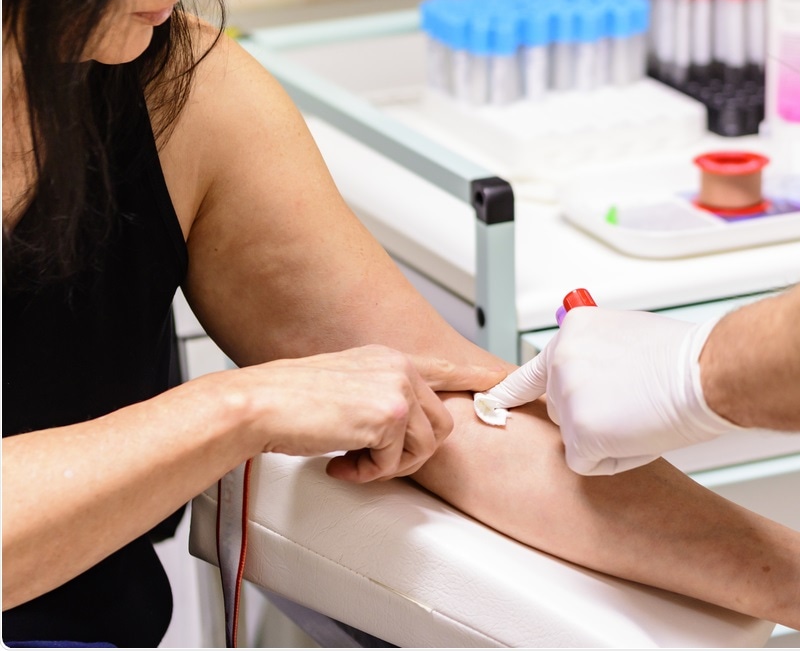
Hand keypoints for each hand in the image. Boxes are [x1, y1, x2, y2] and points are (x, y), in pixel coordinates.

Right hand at [233, 344, 500, 481]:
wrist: (260, 404)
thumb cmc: (289, 401)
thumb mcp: (345, 388)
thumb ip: (380, 400)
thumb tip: (400, 432)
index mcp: (389, 358)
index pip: (447, 367)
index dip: (479, 378)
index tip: (508, 379)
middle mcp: (399, 367)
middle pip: (440, 424)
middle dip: (410, 453)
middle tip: (371, 460)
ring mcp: (397, 388)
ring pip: (423, 447)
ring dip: (388, 465)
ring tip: (352, 460)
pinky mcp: (389, 414)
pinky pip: (396, 462)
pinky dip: (368, 472)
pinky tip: (340, 461)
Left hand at [486, 308, 742, 475]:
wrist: (706, 372)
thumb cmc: (683, 357)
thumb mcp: (625, 336)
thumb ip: (594, 356)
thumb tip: (592, 376)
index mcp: (571, 333)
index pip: (529, 372)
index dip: (511, 394)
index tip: (490, 405)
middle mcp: (560, 362)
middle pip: (558, 409)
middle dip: (589, 415)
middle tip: (631, 404)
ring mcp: (566, 397)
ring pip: (574, 438)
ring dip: (604, 437)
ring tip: (641, 414)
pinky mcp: (580, 432)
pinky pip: (586, 463)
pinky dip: (613, 460)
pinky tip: (639, 434)